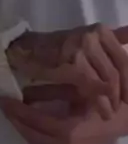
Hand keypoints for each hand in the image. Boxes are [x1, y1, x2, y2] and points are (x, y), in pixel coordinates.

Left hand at [0, 83, 127, 143]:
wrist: (126, 120)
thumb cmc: (104, 101)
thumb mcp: (76, 92)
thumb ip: (48, 92)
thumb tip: (23, 92)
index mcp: (68, 132)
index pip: (33, 121)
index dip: (15, 110)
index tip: (1, 99)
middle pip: (30, 135)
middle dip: (14, 119)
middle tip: (3, 105)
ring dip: (22, 129)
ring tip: (13, 113)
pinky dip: (34, 137)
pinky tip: (28, 125)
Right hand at [8, 23, 127, 115]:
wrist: (26, 48)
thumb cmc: (57, 47)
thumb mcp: (89, 39)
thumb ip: (115, 36)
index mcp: (101, 31)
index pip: (123, 58)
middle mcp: (93, 36)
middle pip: (118, 70)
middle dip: (121, 93)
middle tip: (120, 108)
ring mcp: (82, 48)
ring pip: (107, 79)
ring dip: (110, 100)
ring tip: (109, 113)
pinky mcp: (72, 62)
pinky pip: (91, 84)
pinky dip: (99, 99)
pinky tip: (100, 109)